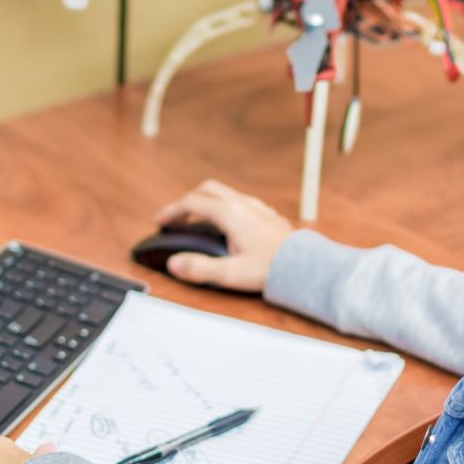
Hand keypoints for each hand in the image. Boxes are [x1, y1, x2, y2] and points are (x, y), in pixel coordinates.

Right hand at [152, 179, 293, 293]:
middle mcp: (243, 204)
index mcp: (229, 213)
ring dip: (207, 201)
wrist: (304, 265)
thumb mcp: (229, 273)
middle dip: (187, 200)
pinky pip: (241, 201)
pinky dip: (225, 206)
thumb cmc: (270, 269)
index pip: (192, 203)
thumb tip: (174, 264)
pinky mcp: (267, 214)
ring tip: (198, 219)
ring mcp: (257, 207)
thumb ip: (199, 268)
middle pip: (207, 189)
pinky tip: (228, 224)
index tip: (160, 220)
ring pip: (225, 193)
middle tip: (176, 217)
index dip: (171, 211)